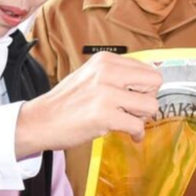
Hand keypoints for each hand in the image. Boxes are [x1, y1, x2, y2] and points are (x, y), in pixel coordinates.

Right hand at [15, 53, 161, 157]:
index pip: (147, 68)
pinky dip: (136, 134)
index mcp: (105, 60)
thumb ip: (115, 75)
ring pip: (151, 105)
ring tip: (129, 121)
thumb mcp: (90, 75)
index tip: (136, 98)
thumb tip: (146, 82)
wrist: (40, 121)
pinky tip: (129, 135)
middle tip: (135, 110)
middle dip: (148, 98)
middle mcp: (107, 72)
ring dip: (143, 118)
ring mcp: (106, 93)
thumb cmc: (66, 102)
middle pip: (155, 82)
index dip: (145, 86)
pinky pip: (138, 126)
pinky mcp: (105, 115)